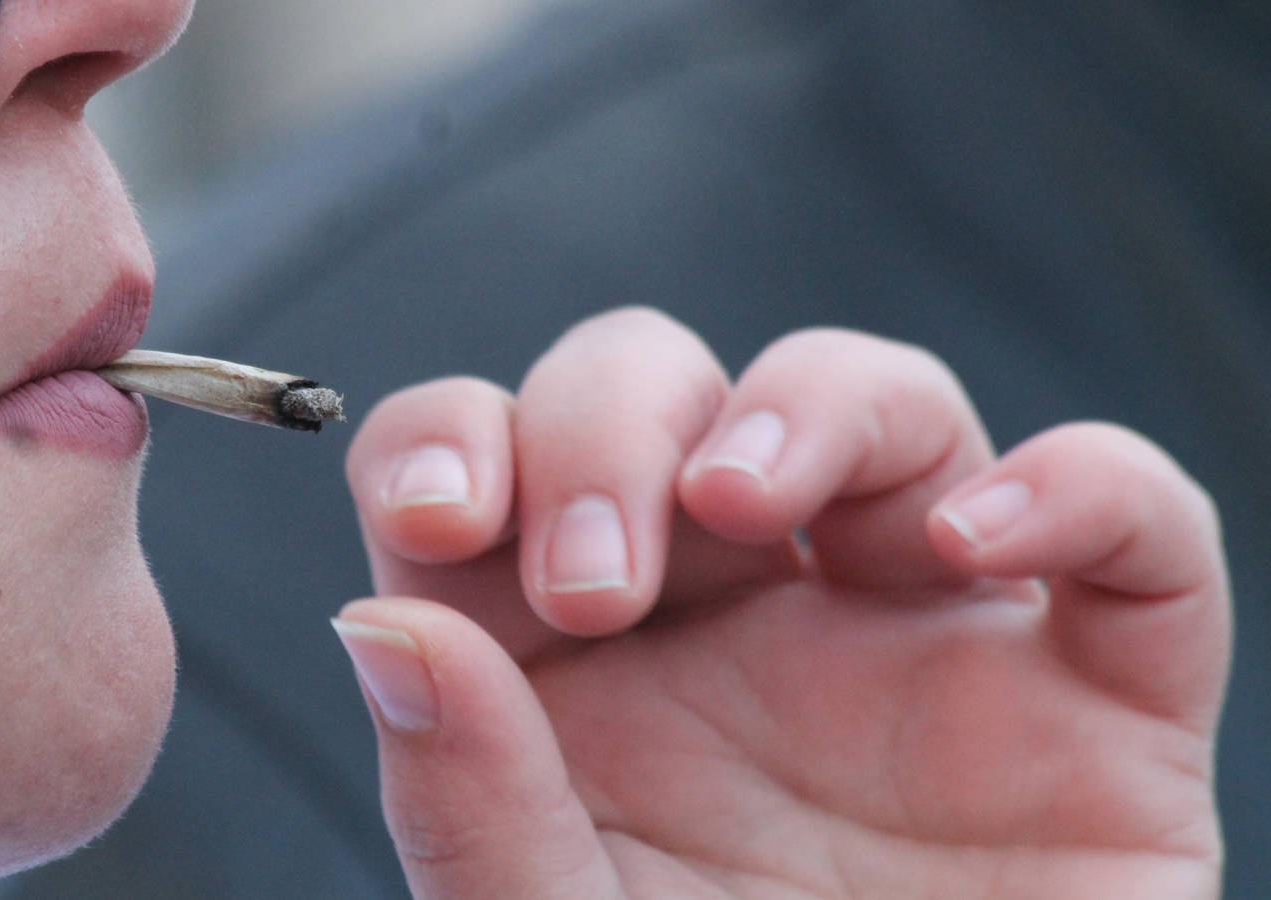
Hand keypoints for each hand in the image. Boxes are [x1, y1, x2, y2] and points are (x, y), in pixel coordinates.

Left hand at [338, 308, 1228, 898]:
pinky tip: (978, 542)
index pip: (493, 463)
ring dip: (807, 401)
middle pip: (667, 393)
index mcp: (586, 669)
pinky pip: (1134, 529)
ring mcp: (917, 644)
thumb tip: (383, 623)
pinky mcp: (1093, 700)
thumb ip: (469, 797)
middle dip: (609, 427)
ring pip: (881, 408)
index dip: (451, 441)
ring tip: (746, 494)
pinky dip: (1078, 489)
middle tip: (593, 582)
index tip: (439, 518)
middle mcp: (741, 624)